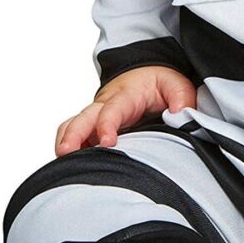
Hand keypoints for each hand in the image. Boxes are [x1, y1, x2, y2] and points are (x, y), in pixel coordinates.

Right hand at [54, 65, 196, 156]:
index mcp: (126, 95)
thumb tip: (180, 114)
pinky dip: (68, 148)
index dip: (107, 125)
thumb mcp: (175, 83)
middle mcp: (104, 105)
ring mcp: (95, 116)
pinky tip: (68, 167)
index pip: (112, 109)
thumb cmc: (157, 82)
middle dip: (73, 134)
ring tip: (61, 164)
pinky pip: (73, 135)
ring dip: (65, 141)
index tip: (108, 142)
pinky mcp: (91, 127)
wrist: (143, 75)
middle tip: (66, 152)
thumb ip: (181, 97)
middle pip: (82, 118)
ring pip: (72, 126)